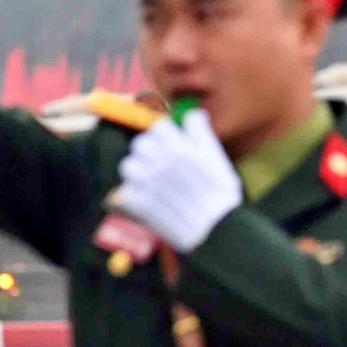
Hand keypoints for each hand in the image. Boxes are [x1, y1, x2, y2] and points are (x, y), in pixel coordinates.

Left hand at [112, 109, 242, 252]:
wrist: (217, 232)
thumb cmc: (221, 195)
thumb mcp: (217, 158)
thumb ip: (201, 133)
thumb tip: (192, 114)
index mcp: (180, 148)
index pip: (159, 127)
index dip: (165, 135)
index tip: (171, 144)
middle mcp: (160, 163)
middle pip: (140, 144)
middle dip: (148, 150)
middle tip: (159, 161)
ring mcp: (148, 185)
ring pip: (128, 166)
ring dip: (137, 170)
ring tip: (149, 179)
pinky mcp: (140, 206)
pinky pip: (125, 192)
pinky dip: (133, 194)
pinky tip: (147, 199)